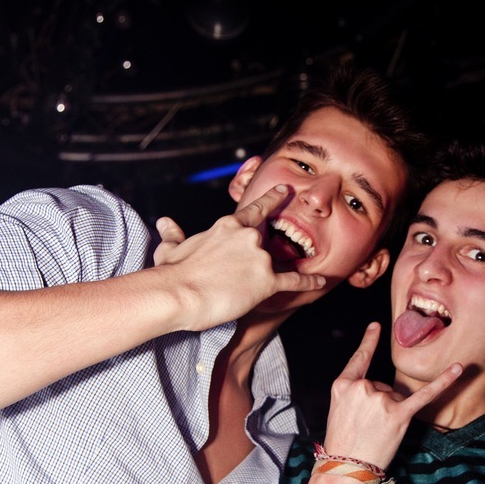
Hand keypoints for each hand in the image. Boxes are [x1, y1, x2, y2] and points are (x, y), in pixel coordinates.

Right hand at [152, 186, 324, 330]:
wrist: (178, 293)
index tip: (285, 190)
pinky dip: (308, 281)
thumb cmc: (172, 273)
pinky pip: (294, 280)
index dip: (273, 199)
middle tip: (242, 271)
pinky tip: (319, 281)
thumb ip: (173, 235)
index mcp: (227, 226)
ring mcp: (260, 258)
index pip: (256, 210)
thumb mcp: (170, 249)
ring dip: (266, 275)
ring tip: (251, 287)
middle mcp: (248, 237)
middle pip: (264, 245)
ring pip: (274, 264)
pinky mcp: (267, 281)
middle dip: (255, 258)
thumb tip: (165, 223)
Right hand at [322, 322, 461, 470]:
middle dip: (380, 405)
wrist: (345, 471)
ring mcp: (381, 401)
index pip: (359, 359)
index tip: (376, 326)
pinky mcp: (399, 415)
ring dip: (392, 414)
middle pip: (382, 386)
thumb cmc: (342, 445)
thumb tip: (384, 392)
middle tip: (366, 429)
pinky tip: (459, 369)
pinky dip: (444, 382)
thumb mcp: (339, 411)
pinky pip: (425, 395)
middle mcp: (362, 388)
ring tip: (377, 434)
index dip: (369, 341)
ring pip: (397, 397)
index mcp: (342, 385)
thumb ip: (356, 394)